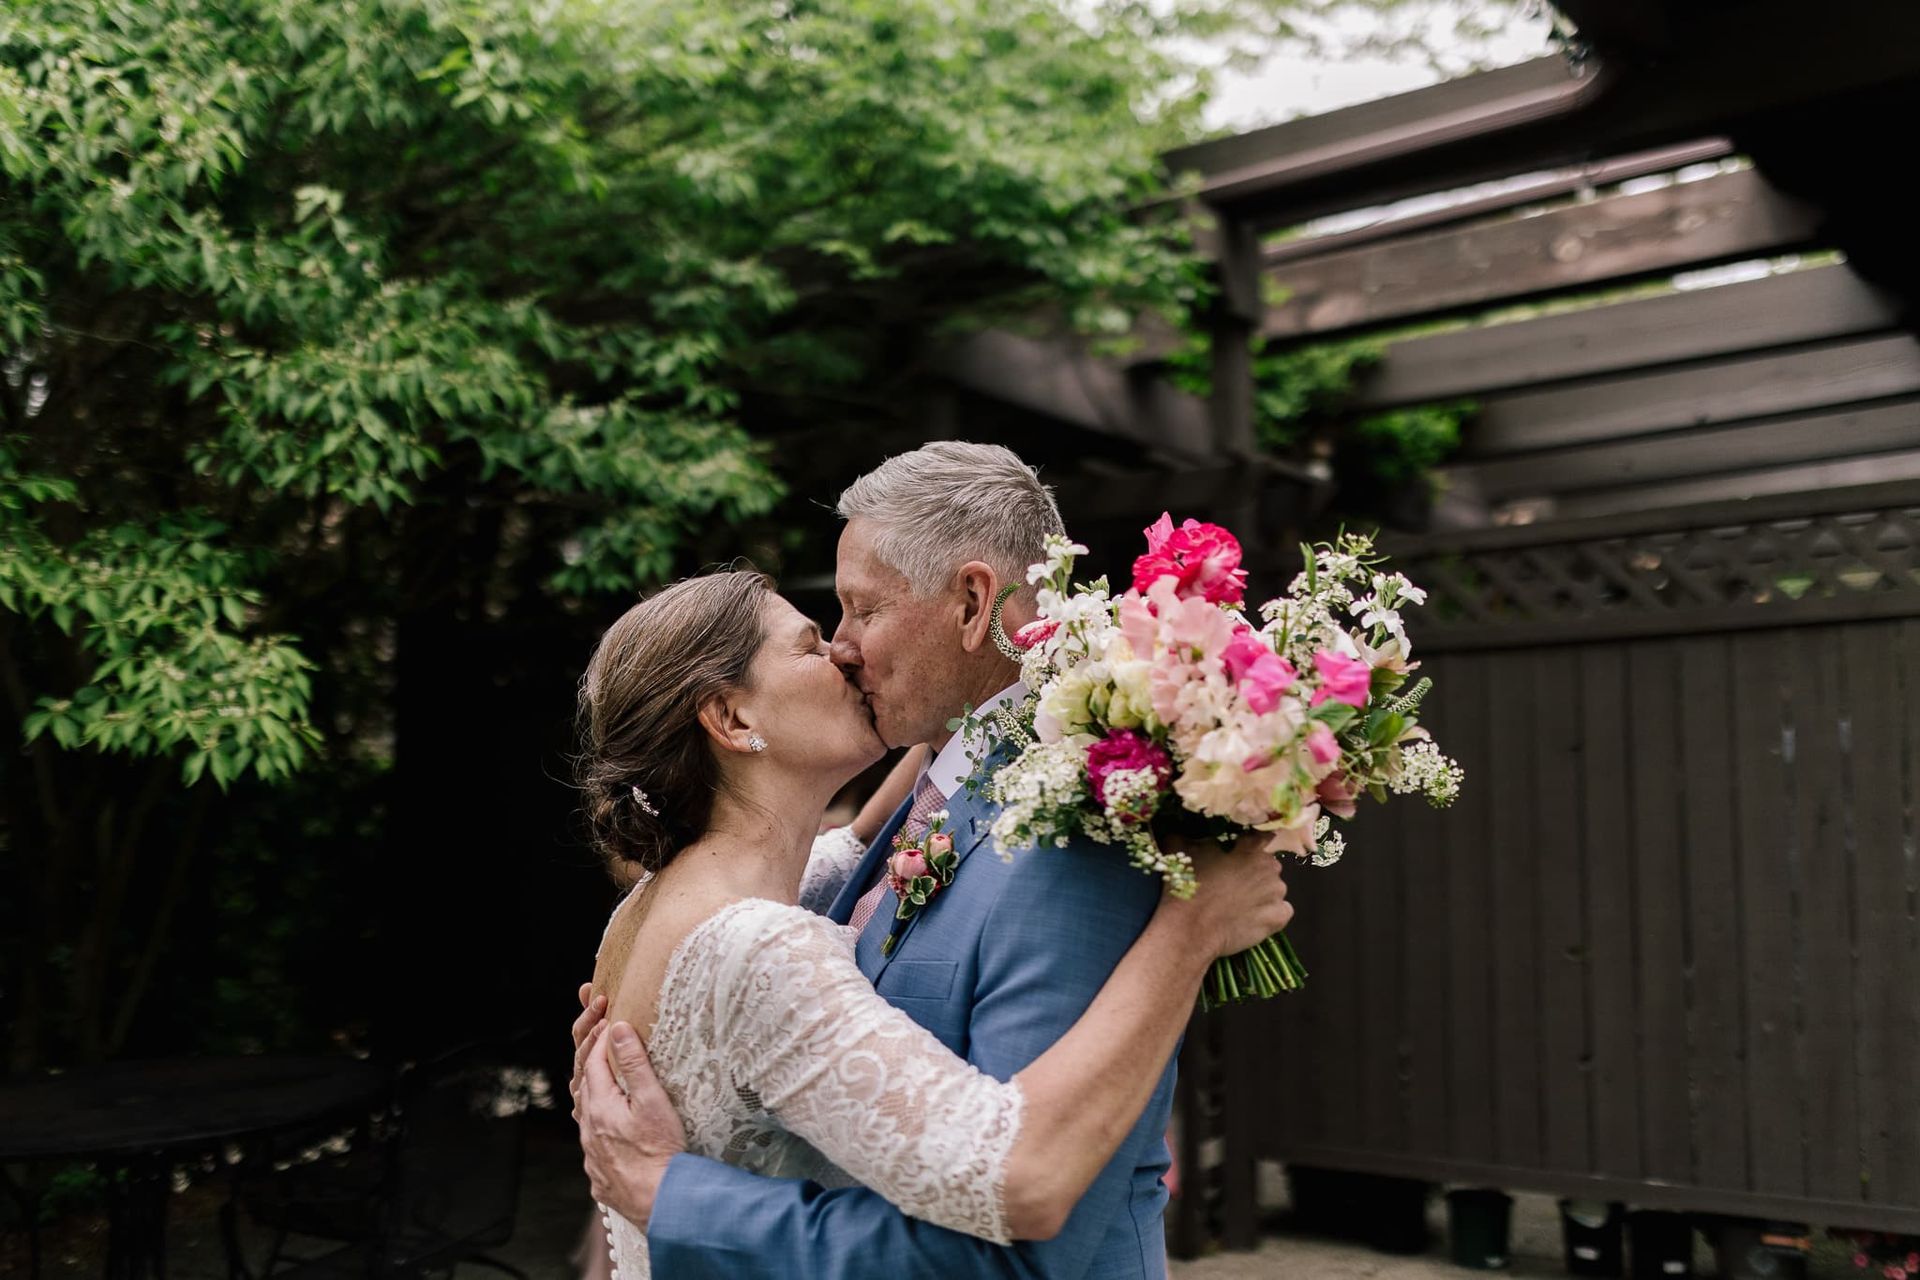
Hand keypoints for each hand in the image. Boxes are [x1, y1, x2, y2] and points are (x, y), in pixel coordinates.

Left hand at [577, 1020, 686, 1228]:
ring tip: (607, 1086)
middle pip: (586, 1090)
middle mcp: (589, 1132)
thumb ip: (634, 1063)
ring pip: (586, 1120)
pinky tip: (611, 1132)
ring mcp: (593, 1157)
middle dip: (594, 1065)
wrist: (662, 1204)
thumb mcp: (652, 1100)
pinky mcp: (601, 1178)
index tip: (610, 1024)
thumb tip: (617, 1030)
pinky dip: (600, 1129)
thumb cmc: (661, 1151)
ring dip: (595, 1098)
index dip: (601, 1041)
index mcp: (600, 1108)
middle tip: (606, 1047)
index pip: (594, 1064)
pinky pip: (594, 1147)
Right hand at [1160, 833, 1292, 957]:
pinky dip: (1270, 914)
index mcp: (1251, 848)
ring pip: (1274, 889)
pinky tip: (1252, 918)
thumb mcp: (1181, 851)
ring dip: (1262, 894)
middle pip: (1268, 866)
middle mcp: (1270, 867)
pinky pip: (1281, 912)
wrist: (1189, 928)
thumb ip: (1192, 837)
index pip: (1261, 839)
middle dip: (1254, 872)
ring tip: (1240, 905)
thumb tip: (1187, 832)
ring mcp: (1276, 894)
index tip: (1238, 854)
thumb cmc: (1186, 887)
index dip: (1249, 847)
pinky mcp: (1278, 918)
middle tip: (1233, 884)